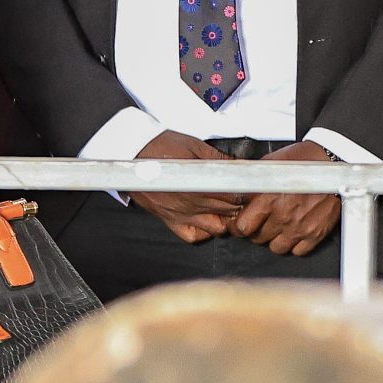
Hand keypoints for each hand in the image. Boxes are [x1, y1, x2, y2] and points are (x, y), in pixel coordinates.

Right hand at [127, 128, 240, 243]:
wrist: (131, 156)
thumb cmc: (160, 147)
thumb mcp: (192, 145)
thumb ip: (216, 158)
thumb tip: (238, 164)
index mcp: (202, 184)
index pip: (235, 195)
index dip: (247, 192)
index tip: (251, 188)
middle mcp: (194, 203)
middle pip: (230, 212)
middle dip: (240, 205)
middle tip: (243, 197)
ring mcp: (183, 215)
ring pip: (217, 229)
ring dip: (225, 220)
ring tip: (225, 209)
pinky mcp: (171, 221)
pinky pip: (193, 237)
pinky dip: (203, 233)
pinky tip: (205, 221)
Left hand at [231, 140, 343, 256]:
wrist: (333, 163)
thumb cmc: (303, 160)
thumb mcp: (270, 164)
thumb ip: (252, 180)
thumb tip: (235, 187)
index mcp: (268, 198)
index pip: (243, 227)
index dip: (238, 226)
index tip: (240, 223)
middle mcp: (283, 215)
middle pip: (258, 238)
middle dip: (256, 231)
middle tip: (260, 221)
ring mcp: (300, 227)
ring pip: (277, 248)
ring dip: (274, 239)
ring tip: (277, 226)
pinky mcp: (316, 233)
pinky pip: (298, 251)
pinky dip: (294, 244)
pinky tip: (293, 230)